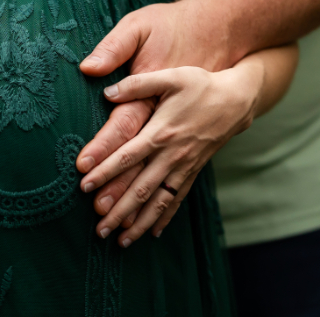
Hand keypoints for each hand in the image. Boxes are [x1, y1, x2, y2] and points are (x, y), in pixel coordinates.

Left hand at [81, 66, 264, 246]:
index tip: (84, 186)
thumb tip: (106, 92)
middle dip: (118, 211)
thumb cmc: (200, 85)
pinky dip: (165, 217)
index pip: (127, 157)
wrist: (235, 100)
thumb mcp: (170, 77)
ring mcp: (184, 167)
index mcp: (161, 132)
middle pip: (140, 188)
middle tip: (98, 230)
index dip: (105, 171)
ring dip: (138, 223)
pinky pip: (177, 199)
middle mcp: (172, 155)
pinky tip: (153, 233)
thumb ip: (137, 85)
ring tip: (120, 242)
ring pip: (158, 201)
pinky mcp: (193, 171)